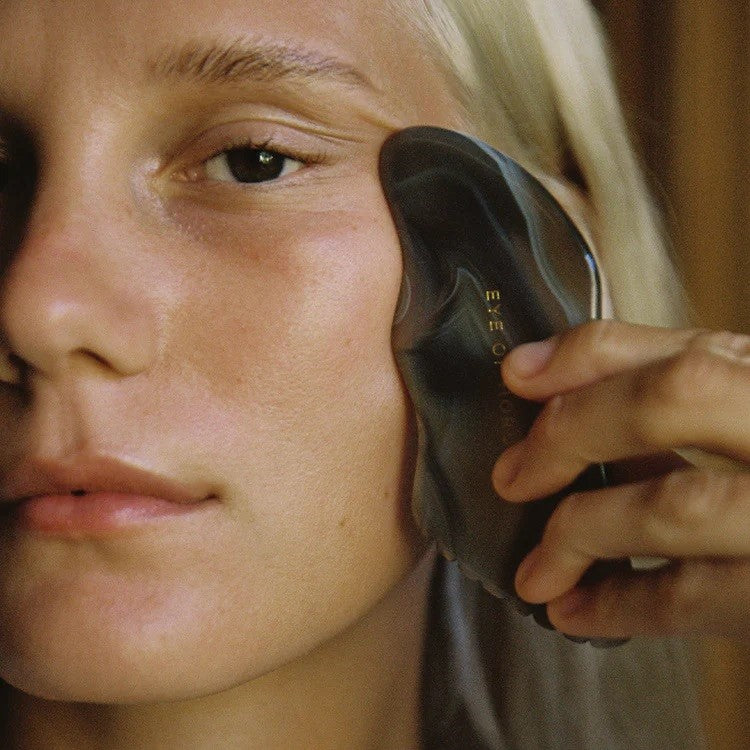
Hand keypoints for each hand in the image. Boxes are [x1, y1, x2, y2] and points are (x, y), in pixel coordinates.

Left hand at [490, 320, 749, 640]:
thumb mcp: (740, 410)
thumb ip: (655, 384)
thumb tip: (533, 369)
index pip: (681, 345)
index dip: (586, 357)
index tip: (516, 376)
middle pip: (671, 399)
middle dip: (573, 431)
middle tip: (512, 477)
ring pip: (677, 504)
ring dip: (583, 534)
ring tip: (534, 570)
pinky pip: (698, 597)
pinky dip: (622, 605)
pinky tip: (573, 610)